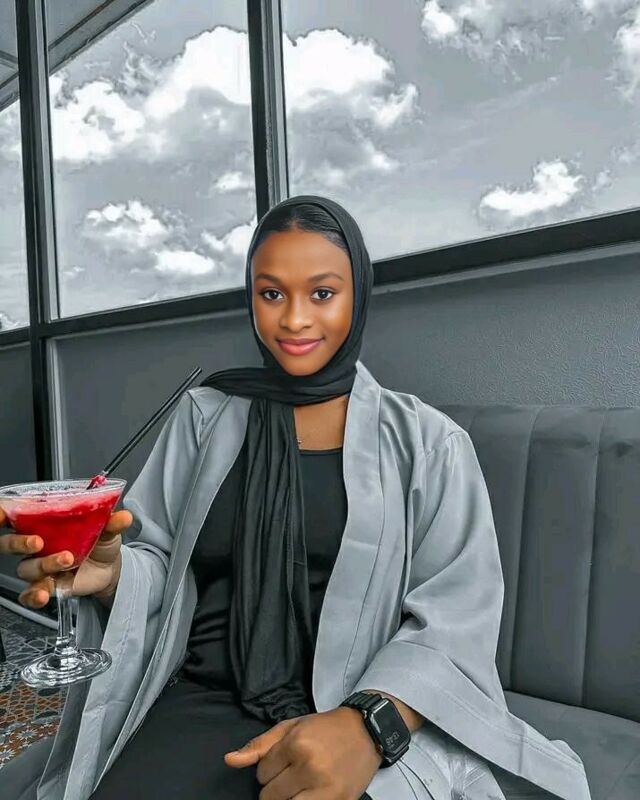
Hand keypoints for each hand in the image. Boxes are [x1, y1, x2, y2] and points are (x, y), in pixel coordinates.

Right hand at [0, 507, 132, 608]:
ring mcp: (39, 566)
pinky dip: (34, 595)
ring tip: (67, 561)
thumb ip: (111, 522)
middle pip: (9, 543)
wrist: (110, 567)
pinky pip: (29, 594)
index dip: (3, 514)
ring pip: (26, 568)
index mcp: (45, 523)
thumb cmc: (99, 541)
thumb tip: (123, 516)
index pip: (16, 516)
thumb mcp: (107, 529)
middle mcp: (37, 544)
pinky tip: (44, 595)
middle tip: (38, 542)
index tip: (2, 514)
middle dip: (18, 542)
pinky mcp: (45, 585)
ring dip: (44, 564)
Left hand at [224, 707, 381, 798]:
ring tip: (299, 786)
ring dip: (287, 799)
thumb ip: (259, 746)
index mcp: (296, 744)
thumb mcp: (291, 727)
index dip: (270, 768)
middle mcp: (309, 767)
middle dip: (276, 787)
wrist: (365, 731)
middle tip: (293, 773)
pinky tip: (308, 794)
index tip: (285, 761)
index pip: (262, 773)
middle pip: (270, 796)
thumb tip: (230, 761)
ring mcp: (325, 789)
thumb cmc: (325, 728)